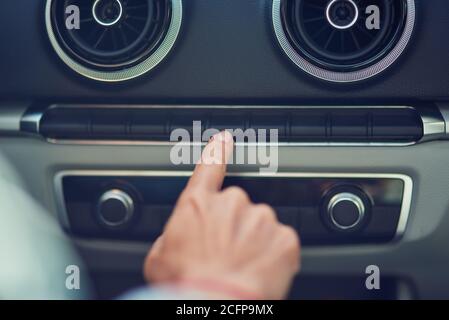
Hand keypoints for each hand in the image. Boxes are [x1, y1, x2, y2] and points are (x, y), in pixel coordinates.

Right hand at [144, 131, 300, 299]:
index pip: (209, 167)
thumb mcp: (159, 258)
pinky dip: (272, 256)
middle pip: (237, 206)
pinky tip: (258, 271)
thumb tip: (176, 240)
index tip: (225, 140)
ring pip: (260, 224)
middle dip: (233, 226)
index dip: (218, 152)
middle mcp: (232, 203)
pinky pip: (280, 242)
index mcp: (198, 204)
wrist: (214, 305)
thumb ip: (172, 237)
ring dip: (253, 241)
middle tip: (224, 254)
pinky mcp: (283, 238)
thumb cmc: (185, 284)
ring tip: (240, 267)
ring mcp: (260, 219)